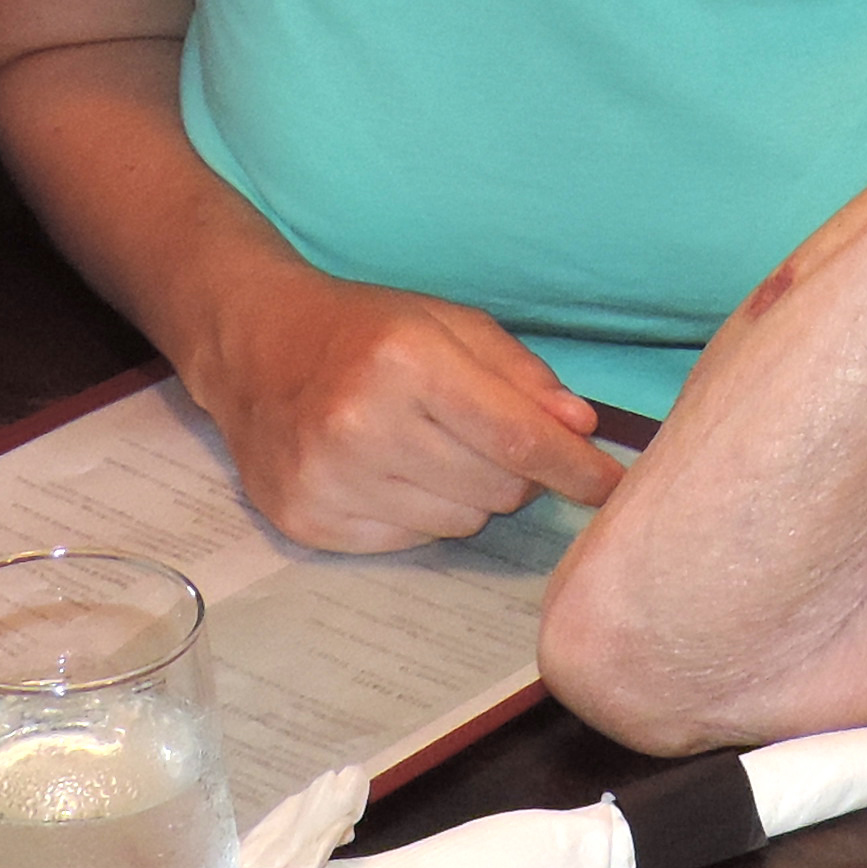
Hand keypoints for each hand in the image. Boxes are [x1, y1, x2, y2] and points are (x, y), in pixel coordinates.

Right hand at [192, 263, 617, 553]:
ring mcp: (329, 479)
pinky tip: (389, 471)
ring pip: (459, 523)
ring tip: (429, 448)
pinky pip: (409, 543)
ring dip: (467, 494)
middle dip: (516, 470)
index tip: (612, 486)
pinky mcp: (307, 521)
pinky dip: (419, 514)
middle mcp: (362, 424)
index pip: (517, 439)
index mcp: (407, 361)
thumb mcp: (450, 323)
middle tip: (487, 438)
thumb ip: (521, 376)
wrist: (254, 346)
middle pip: (496, 488)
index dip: (576, 470)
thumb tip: (580, 431)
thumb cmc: (366, 330)